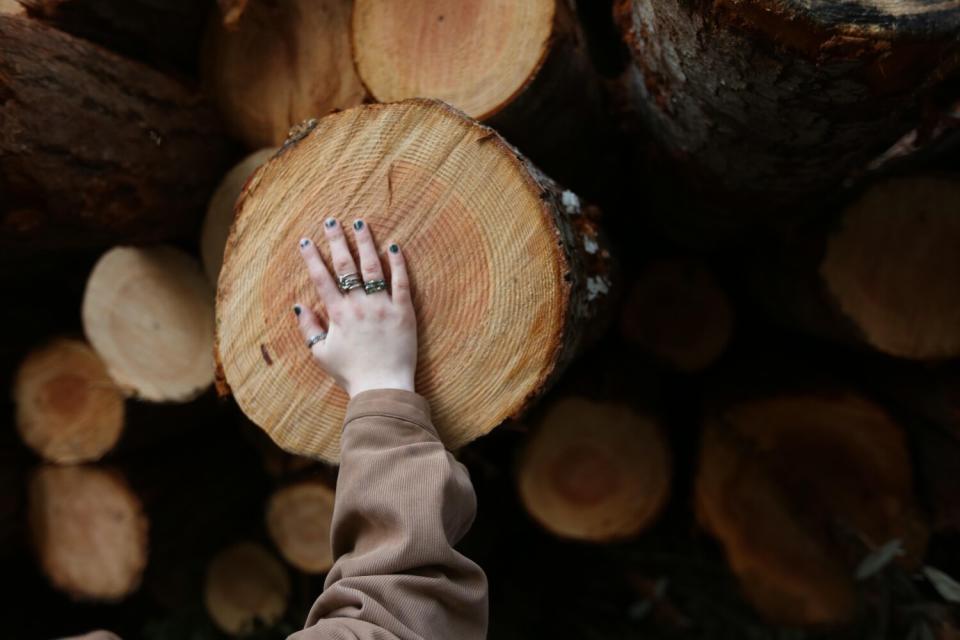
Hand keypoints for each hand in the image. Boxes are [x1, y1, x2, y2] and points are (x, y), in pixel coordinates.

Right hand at [294, 218, 416, 397]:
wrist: (382, 387)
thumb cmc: (351, 373)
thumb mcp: (321, 354)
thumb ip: (308, 329)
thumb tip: (299, 306)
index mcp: (337, 314)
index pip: (322, 278)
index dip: (313, 258)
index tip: (306, 240)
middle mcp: (358, 305)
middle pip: (346, 266)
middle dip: (337, 240)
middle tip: (332, 221)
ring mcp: (382, 306)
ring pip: (373, 267)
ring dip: (365, 242)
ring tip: (360, 223)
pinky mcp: (404, 311)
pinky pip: (401, 281)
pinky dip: (398, 262)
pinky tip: (394, 246)